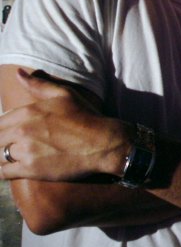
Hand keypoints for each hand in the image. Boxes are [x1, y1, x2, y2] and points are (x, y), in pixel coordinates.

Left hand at [0, 69, 129, 180]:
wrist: (103, 142)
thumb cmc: (86, 116)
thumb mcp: (64, 94)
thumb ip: (38, 84)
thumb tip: (18, 73)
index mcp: (27, 111)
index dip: (1, 129)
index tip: (7, 134)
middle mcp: (22, 130)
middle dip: (0, 142)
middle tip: (10, 145)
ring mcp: (25, 150)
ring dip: (1, 157)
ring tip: (10, 157)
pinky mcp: (31, 169)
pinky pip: (3, 173)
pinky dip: (3, 172)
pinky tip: (11, 169)